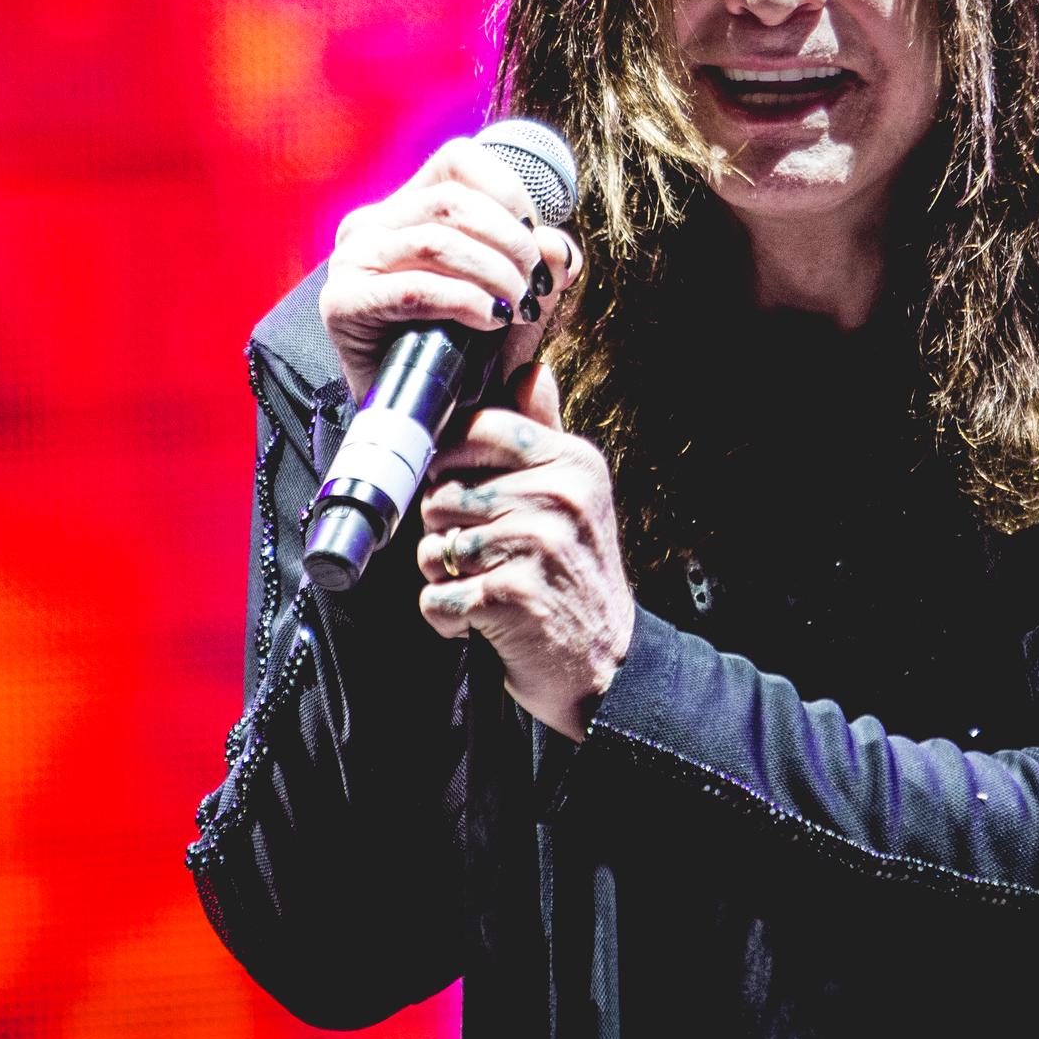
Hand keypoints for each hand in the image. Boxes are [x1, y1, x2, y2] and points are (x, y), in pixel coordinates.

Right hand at [316, 136, 586, 398]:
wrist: (429, 418)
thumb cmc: (471, 349)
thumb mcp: (516, 293)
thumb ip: (540, 261)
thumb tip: (559, 246)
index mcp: (406, 206)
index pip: (458, 160)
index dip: (510, 194)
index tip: (536, 243)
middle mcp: (370, 224)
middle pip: (453, 201)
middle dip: (511, 243)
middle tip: (535, 286)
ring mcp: (350, 262)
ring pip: (437, 241)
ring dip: (494, 274)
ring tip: (516, 308)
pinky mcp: (343, 305)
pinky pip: (415, 290)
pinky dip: (464, 301)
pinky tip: (490, 320)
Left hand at [415, 363, 632, 741]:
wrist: (607, 665)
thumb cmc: (578, 579)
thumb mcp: (575, 496)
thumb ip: (544, 434)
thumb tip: (530, 372)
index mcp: (572, 463)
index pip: (478, 428)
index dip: (451, 461)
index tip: (465, 494)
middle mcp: (558, 497)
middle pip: (442, 492)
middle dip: (446, 532)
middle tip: (484, 559)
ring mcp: (535, 545)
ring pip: (432, 545)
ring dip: (445, 577)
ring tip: (484, 589)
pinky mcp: (510, 596)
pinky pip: (435, 595)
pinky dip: (446, 618)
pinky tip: (481, 623)